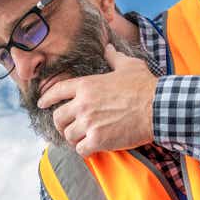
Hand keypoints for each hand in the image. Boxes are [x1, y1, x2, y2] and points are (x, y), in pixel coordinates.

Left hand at [37, 44, 157, 155]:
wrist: (158, 107)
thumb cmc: (145, 86)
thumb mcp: (128, 66)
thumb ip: (114, 58)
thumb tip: (109, 49)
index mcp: (86, 85)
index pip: (57, 91)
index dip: (47, 98)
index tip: (41, 104)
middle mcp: (83, 104)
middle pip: (58, 117)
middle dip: (60, 124)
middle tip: (66, 127)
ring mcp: (89, 123)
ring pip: (68, 135)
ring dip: (73, 138)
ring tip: (81, 139)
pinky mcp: (98, 140)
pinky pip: (80, 149)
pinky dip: (84, 150)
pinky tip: (90, 148)